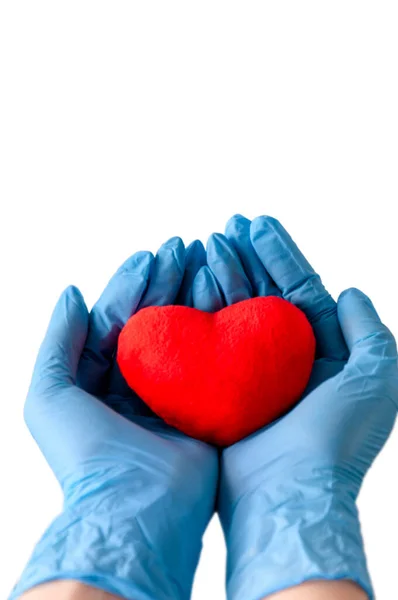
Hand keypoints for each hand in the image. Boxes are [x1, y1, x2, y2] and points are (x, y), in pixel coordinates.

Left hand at [11, 238, 217, 599]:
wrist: (136, 511)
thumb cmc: (87, 456)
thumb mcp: (50, 394)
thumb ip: (58, 341)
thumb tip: (73, 292)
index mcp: (100, 379)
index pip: (118, 318)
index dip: (133, 284)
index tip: (152, 254)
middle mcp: (138, 384)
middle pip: (155, 321)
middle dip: (168, 281)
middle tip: (186, 246)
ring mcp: (174, 395)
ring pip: (186, 334)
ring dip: (196, 295)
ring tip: (209, 257)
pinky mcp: (206, 407)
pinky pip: (214, 359)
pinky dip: (219, 327)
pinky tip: (229, 297)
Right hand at [193, 215, 397, 599]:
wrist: (289, 495)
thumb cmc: (337, 438)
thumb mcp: (376, 378)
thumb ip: (369, 332)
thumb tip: (351, 291)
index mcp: (321, 352)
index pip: (298, 289)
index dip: (279, 254)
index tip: (255, 223)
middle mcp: (284, 359)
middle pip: (262, 294)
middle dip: (246, 257)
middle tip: (225, 226)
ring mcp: (249, 373)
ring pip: (233, 313)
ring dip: (221, 275)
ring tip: (205, 243)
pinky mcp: (219, 389)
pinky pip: (207, 342)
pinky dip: (198, 312)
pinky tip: (186, 284)